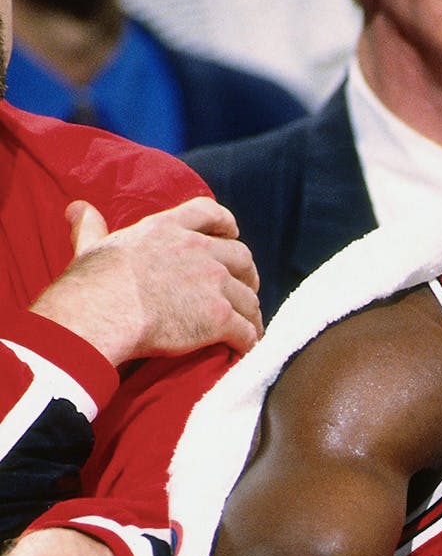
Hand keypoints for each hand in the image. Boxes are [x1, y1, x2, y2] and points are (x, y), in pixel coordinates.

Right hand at [32, 197, 263, 365]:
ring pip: (247, 297)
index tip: (231, 232)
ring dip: (249, 312)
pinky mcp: (219, 317)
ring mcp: (213, 283)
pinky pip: (246, 330)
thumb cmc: (91, 284)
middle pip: (241, 256)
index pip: (209, 212)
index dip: (225, 223)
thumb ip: (91, 228)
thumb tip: (78, 208)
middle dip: (246, 273)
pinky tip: (245, 348)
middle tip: (242, 288)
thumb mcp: (90, 247)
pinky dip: (250, 340)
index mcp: (168, 229)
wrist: (101, 316)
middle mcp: (198, 251)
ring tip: (246, 325)